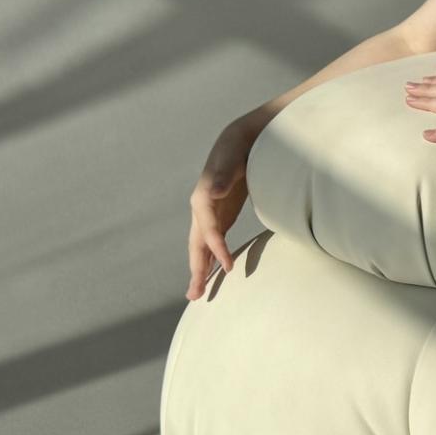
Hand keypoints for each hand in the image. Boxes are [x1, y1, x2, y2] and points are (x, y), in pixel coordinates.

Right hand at [186, 121, 255, 300]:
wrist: (241, 138)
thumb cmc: (238, 146)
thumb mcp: (233, 155)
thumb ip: (224, 173)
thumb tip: (214, 192)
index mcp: (203, 196)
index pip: (208, 230)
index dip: (216, 249)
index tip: (227, 268)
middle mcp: (201, 206)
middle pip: (196, 244)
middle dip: (196, 270)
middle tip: (194, 296)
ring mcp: (209, 212)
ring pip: (202, 246)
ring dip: (200, 269)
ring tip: (196, 294)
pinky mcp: (220, 214)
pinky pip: (212, 241)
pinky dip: (211, 258)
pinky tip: (213, 273)